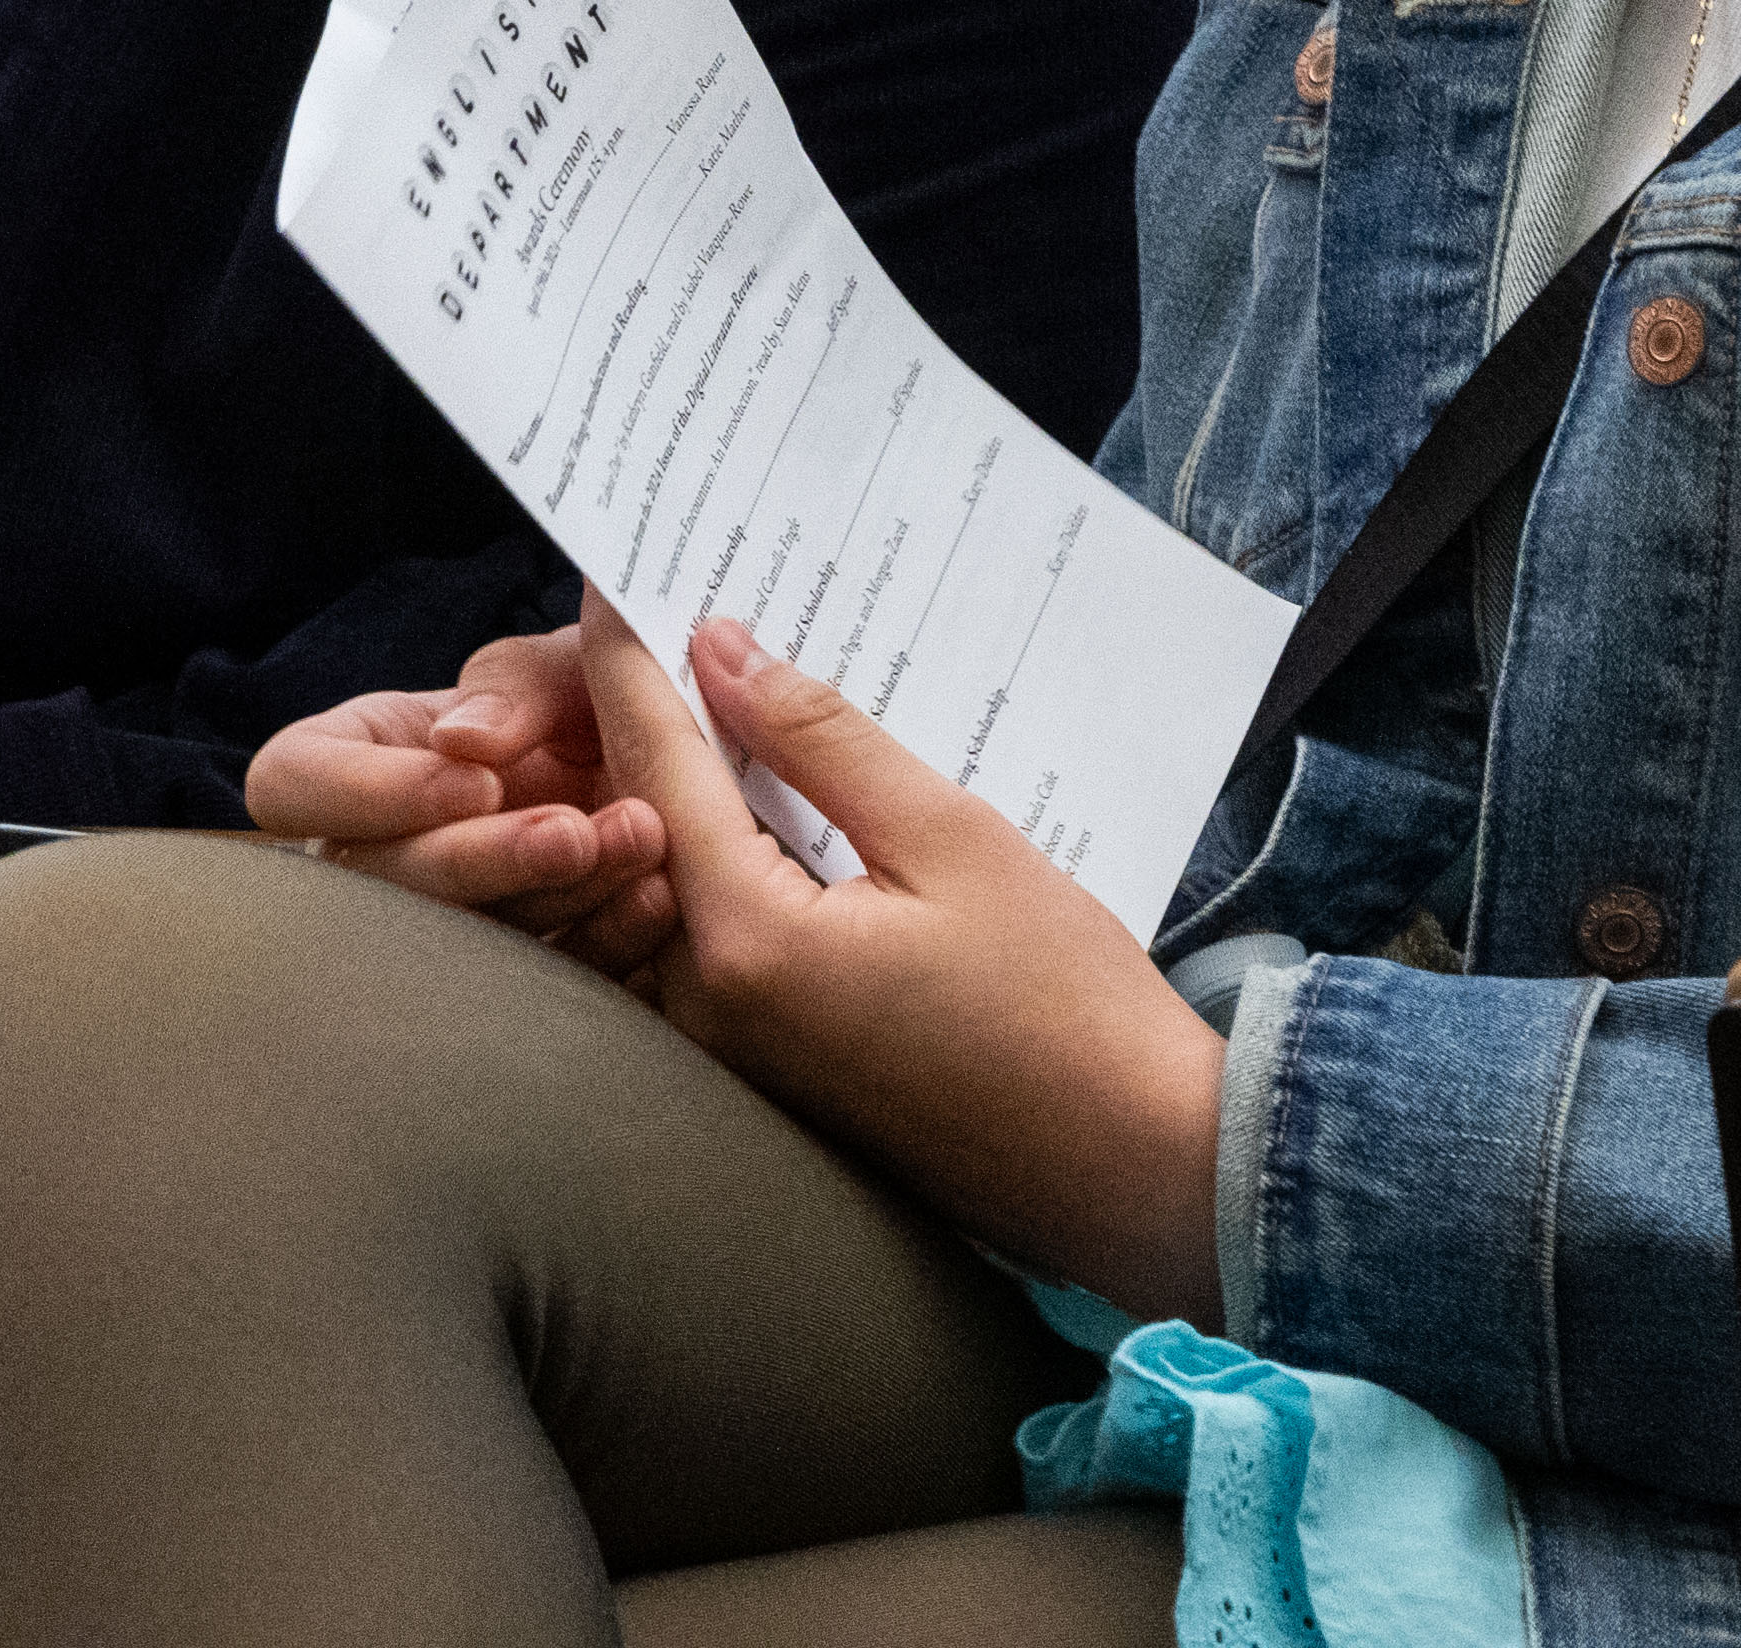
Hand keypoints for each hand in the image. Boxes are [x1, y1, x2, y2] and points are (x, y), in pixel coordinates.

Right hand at [246, 623, 682, 976]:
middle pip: (382, 883)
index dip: (368, 791)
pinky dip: (609, 938)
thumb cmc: (598, 698)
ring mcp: (454, 923)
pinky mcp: (529, 979)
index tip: (477, 781)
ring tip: (642, 842)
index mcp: (364, 760)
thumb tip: (462, 740)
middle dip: (483, 858)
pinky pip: (548, 980)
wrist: (689, 754)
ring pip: (464, 942)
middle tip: (572, 831)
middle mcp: (389, 851)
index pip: (293, 782)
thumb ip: (515, 686)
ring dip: (557, 895)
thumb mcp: (567, 664)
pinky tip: (660, 897)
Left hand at [587, 594, 1226, 1321]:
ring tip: (699, 689)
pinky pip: (701, 935)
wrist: (1127, 1165)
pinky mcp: (762, 1068)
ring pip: (661, 882)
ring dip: (669, 784)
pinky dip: (708, 853)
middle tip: (654, 616)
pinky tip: (750, 795)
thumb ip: (826, 744)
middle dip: (637, 715)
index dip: (630, 662)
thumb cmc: (1061, 1002)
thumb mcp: (952, 838)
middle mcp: (704, 1003)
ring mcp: (727, 1048)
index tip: (613, 576)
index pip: (655, 764)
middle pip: (636, 823)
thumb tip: (726, 656)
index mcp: (742, 941)